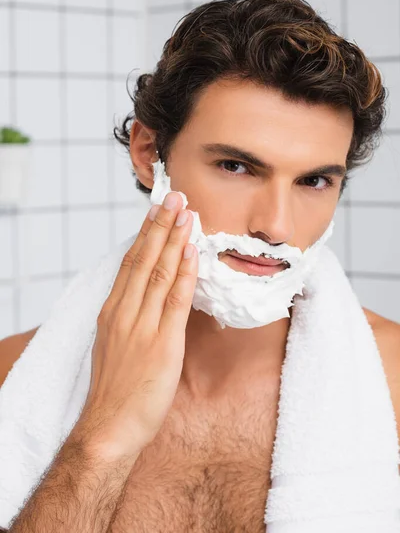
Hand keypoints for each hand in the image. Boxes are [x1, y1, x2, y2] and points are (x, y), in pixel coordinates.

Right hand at [72, 192, 197, 462]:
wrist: (108, 427)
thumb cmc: (115, 389)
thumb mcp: (114, 344)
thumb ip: (130, 316)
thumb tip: (149, 294)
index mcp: (112, 311)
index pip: (130, 263)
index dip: (145, 234)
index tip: (156, 211)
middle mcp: (124, 312)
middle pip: (144, 259)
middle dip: (161, 225)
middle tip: (174, 197)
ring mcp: (141, 325)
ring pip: (159, 272)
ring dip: (174, 239)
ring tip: (186, 212)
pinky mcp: (162, 342)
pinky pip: (174, 299)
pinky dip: (183, 272)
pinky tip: (190, 251)